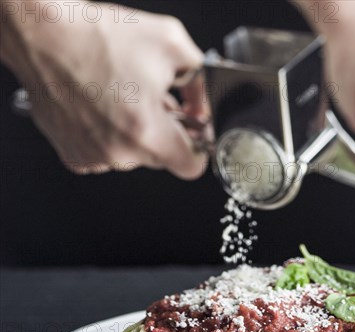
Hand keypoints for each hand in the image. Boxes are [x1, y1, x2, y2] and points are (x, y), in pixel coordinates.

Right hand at [0, 1, 208, 178]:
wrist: (41, 34)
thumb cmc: (97, 36)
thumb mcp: (170, 44)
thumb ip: (201, 82)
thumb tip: (204, 108)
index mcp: (147, 132)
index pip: (192, 166)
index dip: (198, 147)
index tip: (193, 134)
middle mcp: (120, 153)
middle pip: (162, 157)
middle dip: (166, 131)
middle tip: (155, 101)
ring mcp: (95, 157)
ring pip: (134, 156)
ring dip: (137, 132)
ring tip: (124, 97)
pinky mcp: (76, 156)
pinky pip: (107, 154)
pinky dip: (111, 135)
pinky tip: (104, 107)